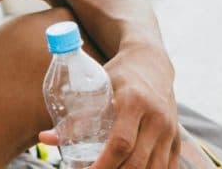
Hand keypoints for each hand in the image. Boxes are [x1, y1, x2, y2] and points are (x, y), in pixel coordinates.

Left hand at [38, 44, 179, 168]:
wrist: (152, 63)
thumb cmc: (119, 74)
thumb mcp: (97, 87)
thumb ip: (74, 116)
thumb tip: (45, 138)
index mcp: (133, 102)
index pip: (120, 143)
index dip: (103, 164)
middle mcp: (156, 117)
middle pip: (137, 161)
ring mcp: (170, 130)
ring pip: (154, 168)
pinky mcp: (177, 138)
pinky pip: (168, 167)